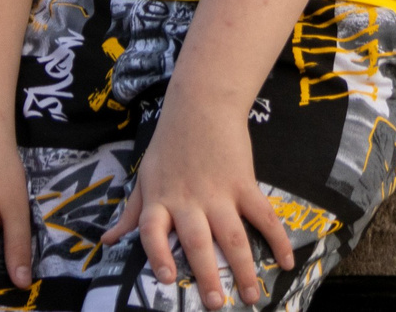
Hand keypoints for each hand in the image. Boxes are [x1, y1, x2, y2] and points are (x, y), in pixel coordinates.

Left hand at [100, 95, 290, 309]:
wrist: (200, 103)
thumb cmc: (169, 142)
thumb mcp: (145, 175)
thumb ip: (132, 212)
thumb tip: (109, 241)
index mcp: (160, 198)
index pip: (151, 230)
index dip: (157, 255)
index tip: (167, 278)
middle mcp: (188, 199)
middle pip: (197, 242)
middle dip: (207, 275)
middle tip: (216, 304)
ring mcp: (218, 192)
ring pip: (233, 236)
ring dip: (244, 269)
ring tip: (250, 296)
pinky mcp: (244, 183)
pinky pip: (263, 215)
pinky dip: (277, 239)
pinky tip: (287, 262)